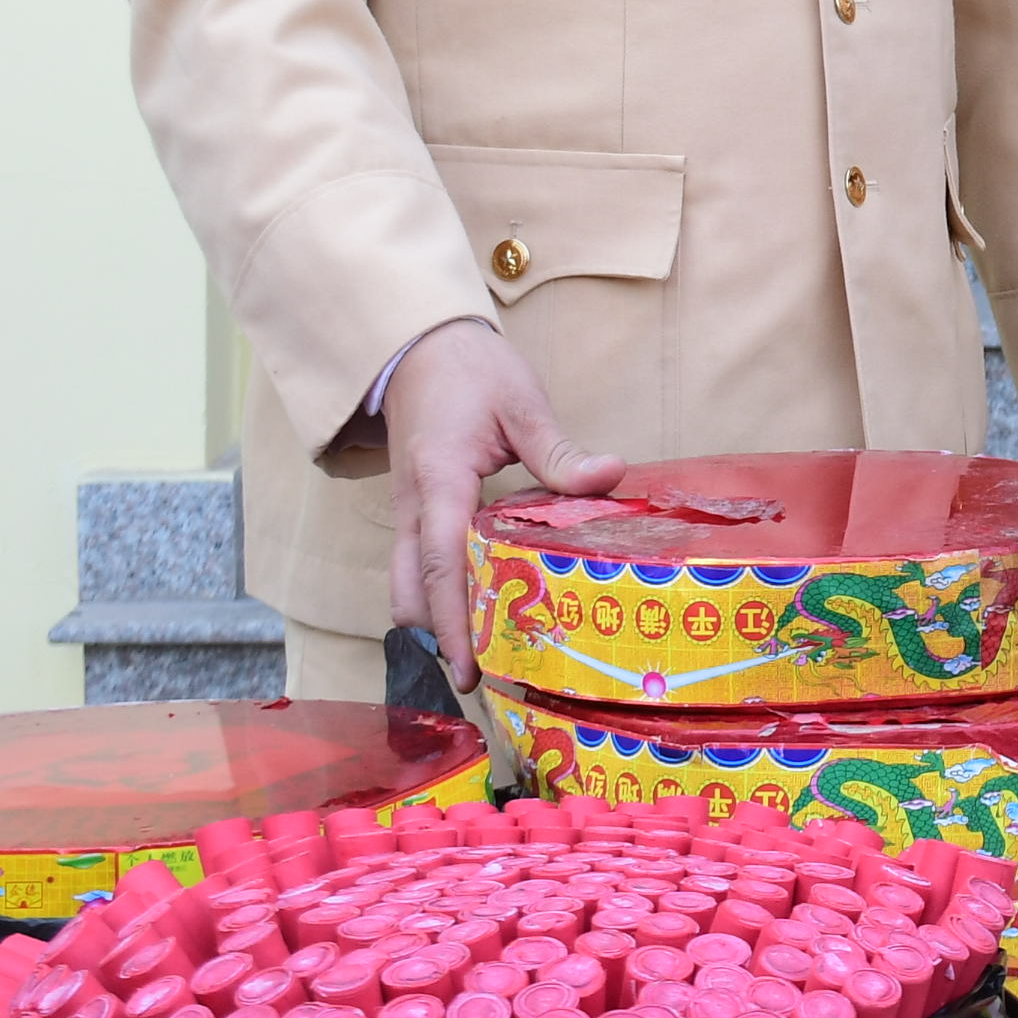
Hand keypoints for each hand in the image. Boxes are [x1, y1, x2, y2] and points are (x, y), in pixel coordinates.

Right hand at [382, 318, 619, 688]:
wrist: (419, 346)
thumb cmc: (472, 370)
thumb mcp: (522, 402)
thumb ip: (559, 451)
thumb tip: (611, 476)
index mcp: (440, 481)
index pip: (441, 563)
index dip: (456, 621)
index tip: (470, 668)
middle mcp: (412, 507)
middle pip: (412, 592)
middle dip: (443, 635)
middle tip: (488, 671)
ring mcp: (406, 511)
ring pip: (406, 584)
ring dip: (437, 617)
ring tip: (489, 646)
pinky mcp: (412, 510)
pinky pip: (415, 565)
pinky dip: (438, 592)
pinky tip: (482, 602)